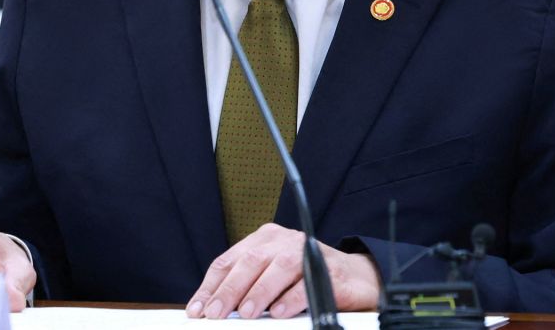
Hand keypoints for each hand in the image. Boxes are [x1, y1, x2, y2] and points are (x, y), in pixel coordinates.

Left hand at [187, 223, 380, 318]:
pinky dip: (291, 299)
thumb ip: (247, 287)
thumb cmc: (306, 279)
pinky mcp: (331, 270)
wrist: (356, 278)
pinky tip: (280, 313)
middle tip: (215, 313)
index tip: (198, 309)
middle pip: (250, 261)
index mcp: (264, 240)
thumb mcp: (271, 279)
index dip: (211, 286)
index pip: (229, 260)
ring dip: (259, 292)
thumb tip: (215, 309)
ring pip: (278, 268)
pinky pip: (308, 283)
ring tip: (246, 313)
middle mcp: (284, 240)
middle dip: (229, 290)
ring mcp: (308, 252)